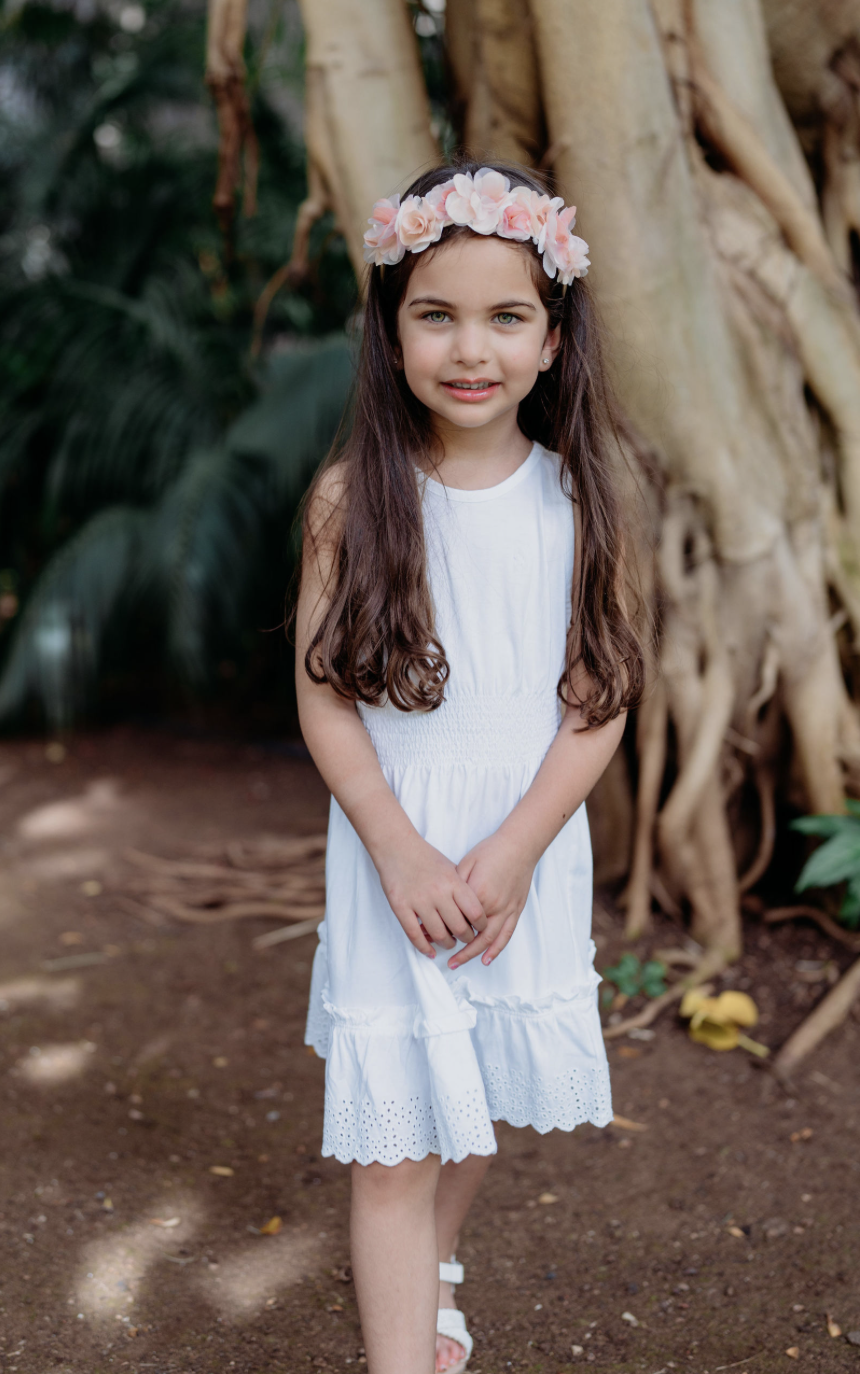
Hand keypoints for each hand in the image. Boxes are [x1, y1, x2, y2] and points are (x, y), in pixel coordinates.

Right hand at [375, 834, 486, 958]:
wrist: (396, 846)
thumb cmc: (425, 856)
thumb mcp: (450, 868)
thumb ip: (462, 888)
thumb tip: (474, 910)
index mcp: (453, 882)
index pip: (475, 912)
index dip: (481, 925)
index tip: (479, 928)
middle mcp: (438, 893)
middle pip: (459, 927)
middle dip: (465, 938)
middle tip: (465, 938)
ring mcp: (418, 901)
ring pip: (438, 934)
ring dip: (446, 944)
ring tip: (448, 942)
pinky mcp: (401, 907)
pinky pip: (414, 934)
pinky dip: (424, 947)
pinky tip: (429, 951)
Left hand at [448, 830, 534, 969]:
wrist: (519, 845)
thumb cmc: (491, 851)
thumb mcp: (467, 864)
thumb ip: (455, 885)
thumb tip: (442, 902)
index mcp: (476, 893)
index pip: (455, 917)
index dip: (440, 926)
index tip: (427, 932)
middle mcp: (492, 905)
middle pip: (469, 932)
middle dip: (452, 944)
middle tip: (437, 951)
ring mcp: (506, 910)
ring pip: (487, 939)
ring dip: (471, 954)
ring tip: (456, 962)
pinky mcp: (516, 910)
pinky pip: (506, 935)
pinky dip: (496, 949)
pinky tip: (486, 960)